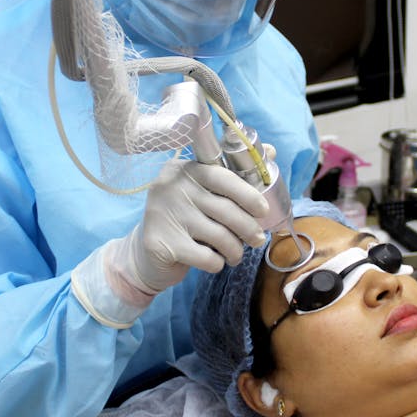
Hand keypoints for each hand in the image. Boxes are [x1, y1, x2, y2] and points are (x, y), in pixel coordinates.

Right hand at [119, 158, 270, 296]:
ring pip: (219, 236)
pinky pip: (206, 257)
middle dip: (249, 228)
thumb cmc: (183, 219)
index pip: (222, 176)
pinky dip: (218, 263)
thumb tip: (271, 152)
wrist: (145, 254)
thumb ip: (233, 175)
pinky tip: (215, 261)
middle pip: (225, 209)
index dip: (248, 194)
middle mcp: (171, 187)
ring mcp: (164, 214)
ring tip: (236, 254)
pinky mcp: (161, 243)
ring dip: (235, 250)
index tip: (263, 210)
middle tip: (257, 239)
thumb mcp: (204, 193)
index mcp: (184, 169)